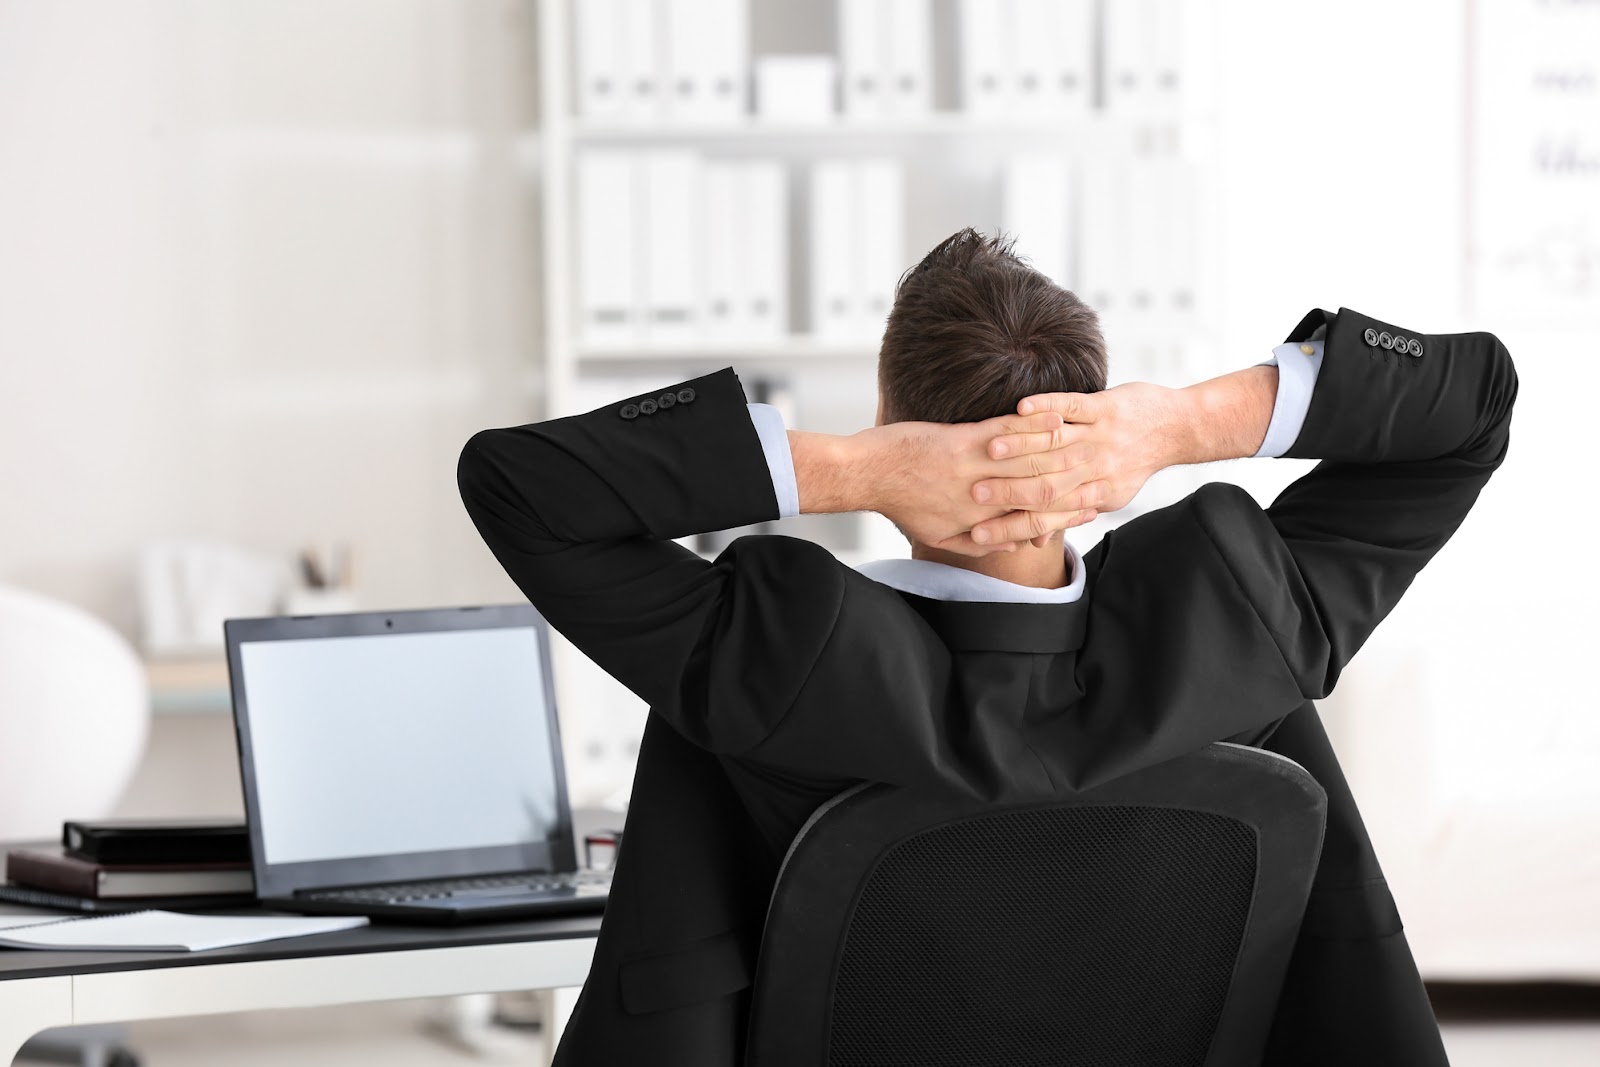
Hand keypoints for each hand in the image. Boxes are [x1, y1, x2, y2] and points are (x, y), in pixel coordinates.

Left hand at [854, 409, 1091, 555]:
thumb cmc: (898, 503)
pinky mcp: (963, 442)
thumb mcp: (933, 536)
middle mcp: (982, 499)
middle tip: (1101, 477)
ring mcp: (974, 469)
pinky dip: (1033, 425)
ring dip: (1060, 451)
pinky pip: (1005, 433)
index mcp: (977, 522)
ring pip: (1028, 463)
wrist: (867, 474)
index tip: (1087, 510)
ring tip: (1089, 440)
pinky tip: (1054, 416)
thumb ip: (967, 543)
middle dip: (1072, 487)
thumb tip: (994, 544)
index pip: (1029, 522)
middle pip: (1037, 494)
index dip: (1062, 517)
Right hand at [968, 383, 1186, 547]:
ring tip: (988, 450)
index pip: (1047, 516)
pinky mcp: (1106, 406)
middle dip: (1008, 490)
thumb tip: (1033, 541)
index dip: (1012, 526)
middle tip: (972, 494)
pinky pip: (1072, 406)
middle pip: (1047, 485)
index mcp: (1094, 495)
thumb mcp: (1106, 494)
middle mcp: (1097, 469)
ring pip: (1055, 446)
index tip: (978, 532)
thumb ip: (1068, 513)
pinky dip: (1046, 407)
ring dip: (1020, 447)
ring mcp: (1102, 437)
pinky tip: (1021, 407)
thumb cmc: (1132, 463)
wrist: (1177, 427)